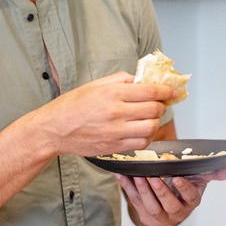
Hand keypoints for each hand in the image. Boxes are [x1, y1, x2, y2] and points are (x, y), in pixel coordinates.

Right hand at [40, 72, 176, 157]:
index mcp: (112, 93)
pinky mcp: (115, 147)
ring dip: (156, 121)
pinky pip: (141, 143)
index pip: (150, 91)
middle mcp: (116, 113)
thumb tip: (141, 79)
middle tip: (161, 102)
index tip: (171, 91)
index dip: (166, 91)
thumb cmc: (71, 105)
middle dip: (162, 105)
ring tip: (151, 117)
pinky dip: (148, 136)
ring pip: (151, 128)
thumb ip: (120, 80)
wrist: (54, 130)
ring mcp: (116, 132)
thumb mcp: (95, 85)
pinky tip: (143, 130)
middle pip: (154, 109)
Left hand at [115, 162, 225, 225]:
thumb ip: (216, 172)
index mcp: (191, 201)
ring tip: (139, 176)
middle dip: (160, 191)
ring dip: (143, 191)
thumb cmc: (184, 187)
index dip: (183, 188)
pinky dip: (126, 188)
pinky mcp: (144, 214)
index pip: (190, 197)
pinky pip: (134, 201)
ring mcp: (159, 215)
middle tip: (153, 177)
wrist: (167, 205)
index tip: (177, 177)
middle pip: (168, 204)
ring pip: (150, 206)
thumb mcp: (200, 178)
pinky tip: (122, 175)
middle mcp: (176, 211)